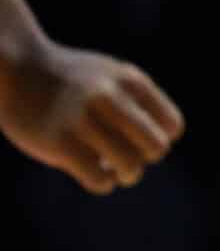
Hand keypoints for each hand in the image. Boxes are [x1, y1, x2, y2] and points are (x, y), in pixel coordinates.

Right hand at [0, 41, 185, 193]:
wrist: (17, 68)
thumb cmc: (69, 78)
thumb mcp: (110, 75)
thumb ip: (137, 100)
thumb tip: (163, 142)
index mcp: (130, 80)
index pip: (172, 126)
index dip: (160, 138)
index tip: (139, 138)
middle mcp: (110, 97)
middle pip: (156, 148)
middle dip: (145, 158)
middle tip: (127, 155)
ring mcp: (83, 120)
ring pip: (130, 167)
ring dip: (124, 174)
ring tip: (109, 167)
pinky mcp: (58, 143)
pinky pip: (98, 179)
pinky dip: (102, 182)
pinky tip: (91, 171)